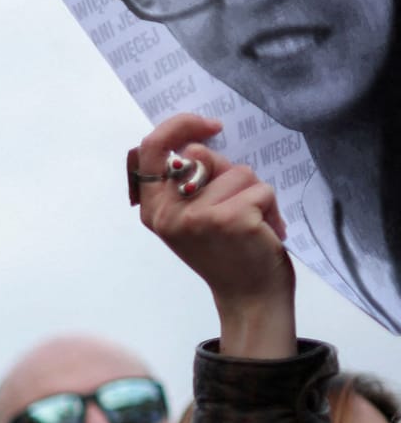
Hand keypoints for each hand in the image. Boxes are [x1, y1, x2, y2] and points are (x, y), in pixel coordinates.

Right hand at [132, 113, 295, 357]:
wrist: (248, 296)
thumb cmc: (227, 251)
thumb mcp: (195, 213)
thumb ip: (192, 179)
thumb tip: (199, 147)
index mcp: (154, 209)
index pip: (151, 150)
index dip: (178, 127)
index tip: (209, 126)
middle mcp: (167, 214)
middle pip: (204, 157)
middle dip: (229, 173)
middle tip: (235, 206)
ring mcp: (197, 217)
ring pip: (239, 173)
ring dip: (255, 194)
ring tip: (253, 224)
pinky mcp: (230, 219)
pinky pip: (261, 190)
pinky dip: (271, 208)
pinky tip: (265, 232)